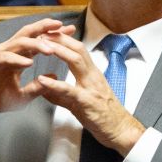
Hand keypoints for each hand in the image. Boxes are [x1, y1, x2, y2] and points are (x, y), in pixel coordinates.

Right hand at [0, 17, 69, 130]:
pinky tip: (28, 63)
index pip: (38, 40)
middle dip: (46, 28)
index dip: (53, 34)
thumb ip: (36, 88)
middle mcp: (8, 51)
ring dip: (35, 44)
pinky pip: (4, 58)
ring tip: (51, 49)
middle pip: (29, 33)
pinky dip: (17, 60)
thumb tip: (54, 77)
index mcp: (16, 56)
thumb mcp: (18, 96)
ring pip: (18, 43)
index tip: (72, 31)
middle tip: (63, 26)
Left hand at [23, 32, 145, 154]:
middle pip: (78, 50)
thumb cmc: (103, 116)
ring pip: (77, 62)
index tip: (50, 33)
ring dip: (58, 51)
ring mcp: (92, 88)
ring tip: (42, 46)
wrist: (120, 130)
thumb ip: (61, 93)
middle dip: (61, 39)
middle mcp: (94, 77)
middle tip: (43, 31)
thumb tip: (44, 87)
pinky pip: (70, 90)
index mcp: (92, 75)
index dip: (65, 40)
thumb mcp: (79, 102)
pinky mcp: (87, 102)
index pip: (79, 50)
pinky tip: (42, 80)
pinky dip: (55, 84)